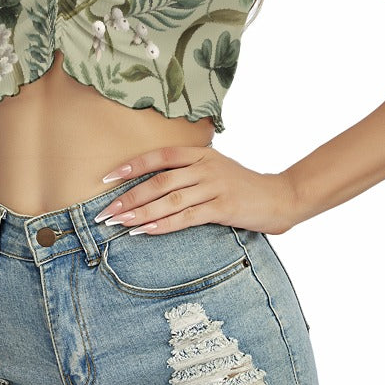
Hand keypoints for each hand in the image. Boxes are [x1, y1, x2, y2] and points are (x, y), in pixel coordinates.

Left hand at [96, 145, 297, 235]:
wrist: (279, 196)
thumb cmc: (242, 185)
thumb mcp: (216, 168)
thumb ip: (189, 171)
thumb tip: (151, 185)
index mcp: (200, 153)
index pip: (159, 156)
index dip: (131, 166)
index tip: (107, 178)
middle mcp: (205, 167)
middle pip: (159, 181)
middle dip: (128, 197)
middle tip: (105, 211)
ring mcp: (214, 186)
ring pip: (169, 200)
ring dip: (141, 213)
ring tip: (119, 223)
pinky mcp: (223, 207)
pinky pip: (186, 217)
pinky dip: (163, 224)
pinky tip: (145, 231)